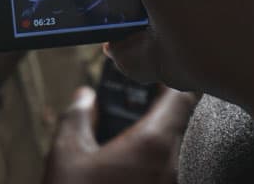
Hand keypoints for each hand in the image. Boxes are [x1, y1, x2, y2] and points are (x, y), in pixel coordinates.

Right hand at [41, 86, 195, 183]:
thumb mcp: (67, 154)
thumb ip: (79, 116)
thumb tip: (86, 96)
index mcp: (153, 143)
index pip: (183, 98)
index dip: (173, 84)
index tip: (161, 78)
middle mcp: (175, 166)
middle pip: (186, 126)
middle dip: (168, 114)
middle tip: (147, 108)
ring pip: (182, 154)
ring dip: (166, 145)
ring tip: (137, 145)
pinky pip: (176, 177)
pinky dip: (162, 170)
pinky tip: (139, 175)